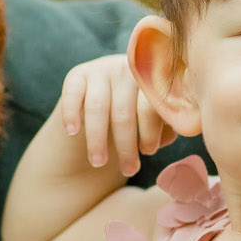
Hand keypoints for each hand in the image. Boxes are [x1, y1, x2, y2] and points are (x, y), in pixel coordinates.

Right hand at [56, 54, 172, 177]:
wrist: (111, 97)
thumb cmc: (142, 114)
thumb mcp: (157, 118)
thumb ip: (166, 126)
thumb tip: (169, 135)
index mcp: (152, 78)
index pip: (151, 105)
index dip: (150, 131)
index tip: (148, 152)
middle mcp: (127, 70)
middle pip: (124, 111)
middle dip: (126, 145)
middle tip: (129, 170)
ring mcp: (102, 69)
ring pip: (97, 108)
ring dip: (97, 139)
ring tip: (99, 163)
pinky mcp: (78, 74)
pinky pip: (72, 93)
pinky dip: (71, 113)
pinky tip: (72, 132)